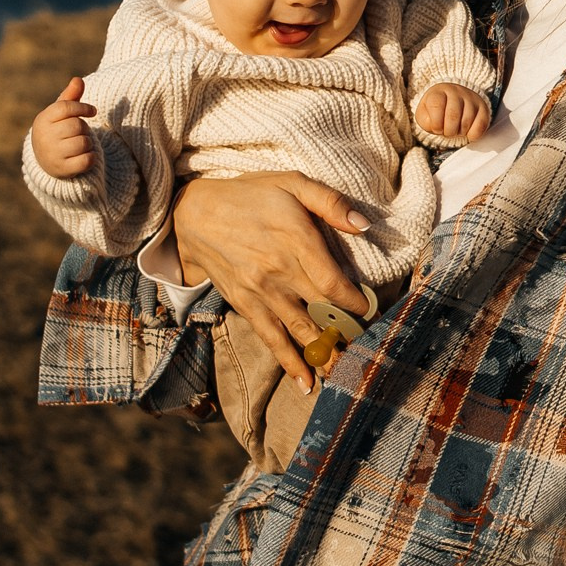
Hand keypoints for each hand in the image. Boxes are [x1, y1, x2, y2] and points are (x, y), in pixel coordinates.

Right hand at [29, 76, 95, 177]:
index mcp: (43, 120)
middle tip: (79, 132)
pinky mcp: (63, 169)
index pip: (66, 107)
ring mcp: (52, 154)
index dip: (83, 107)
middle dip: (84, 128)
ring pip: (84, 142)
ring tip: (79, 144)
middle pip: (77, 126)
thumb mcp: (60, 113)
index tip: (92, 111)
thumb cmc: (57, 130)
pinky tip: (83, 156)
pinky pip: (88, 160)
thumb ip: (70, 97)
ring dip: (88, 142)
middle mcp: (45, 137)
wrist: (45, 160)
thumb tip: (78, 80)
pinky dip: (91, 157)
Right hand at [170, 172, 371, 390]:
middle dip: (349, 334)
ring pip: (301, 332)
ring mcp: (261, 292)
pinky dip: (290, 364)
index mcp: (296, 240)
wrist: (194, 214)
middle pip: (322, 313)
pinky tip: (307, 384)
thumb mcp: (292, 182)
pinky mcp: (245, 305)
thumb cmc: (250, 195)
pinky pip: (271, 340)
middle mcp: (279, 271)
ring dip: (326, 355)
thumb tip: (364, 225)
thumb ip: (330, 202)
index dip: (357, 304)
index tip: (372, 313)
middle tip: (371, 350)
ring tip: (348, 374)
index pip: (335, 284)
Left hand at [415, 82, 491, 142]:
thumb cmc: (436, 111)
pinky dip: (473, 134)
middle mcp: (456, 91)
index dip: (435, 123)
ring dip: (460, 132)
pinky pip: (481, 125)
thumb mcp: (424, 115)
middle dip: (448, 131)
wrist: (452, 101)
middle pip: (453, 115)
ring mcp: (471, 98)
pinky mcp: (483, 107)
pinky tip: (467, 133)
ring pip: (467, 121)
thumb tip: (436, 126)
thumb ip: (425, 122)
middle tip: (447, 132)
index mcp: (438, 92)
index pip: (436, 106)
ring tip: (456, 129)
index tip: (436, 128)